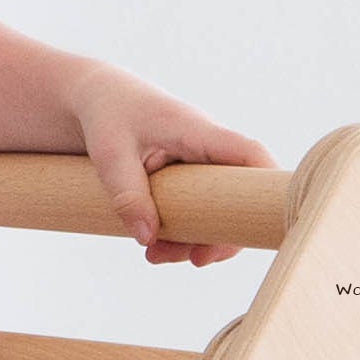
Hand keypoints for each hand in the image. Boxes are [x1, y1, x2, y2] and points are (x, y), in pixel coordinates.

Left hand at [62, 62, 274, 265]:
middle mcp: (206, 148)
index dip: (267, 184)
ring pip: (215, 210)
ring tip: (156, 256)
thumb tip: (147, 238)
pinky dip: (179, 234)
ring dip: (194, 239)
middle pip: (237, 195)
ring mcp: (198, 165)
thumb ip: (127, 194)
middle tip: (197, 260)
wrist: (93, 99)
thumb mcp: (110, 153)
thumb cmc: (106, 114)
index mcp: (196, 130)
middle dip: (223, 233)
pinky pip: (195, 211)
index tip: (263, 222)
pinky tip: (153, 248)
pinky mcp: (185, 180)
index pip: (248, 153)